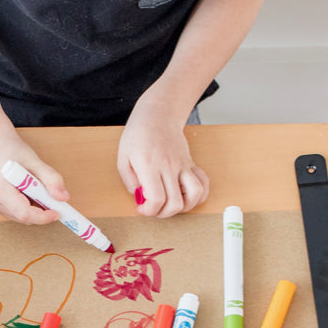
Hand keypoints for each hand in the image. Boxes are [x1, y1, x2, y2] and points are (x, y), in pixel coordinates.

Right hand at [0, 125, 69, 226]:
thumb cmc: (11, 150)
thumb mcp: (34, 161)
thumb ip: (51, 179)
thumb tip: (64, 197)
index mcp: (1, 190)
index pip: (24, 213)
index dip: (43, 217)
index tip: (58, 212)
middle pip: (24, 217)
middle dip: (42, 211)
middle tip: (51, 196)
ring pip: (22, 217)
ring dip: (35, 208)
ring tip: (35, 188)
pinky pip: (17, 214)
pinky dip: (28, 206)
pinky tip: (27, 191)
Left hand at [117, 91, 208, 217]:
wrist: (158, 114)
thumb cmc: (138, 135)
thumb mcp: (123, 158)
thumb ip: (129, 181)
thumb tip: (140, 198)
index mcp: (150, 166)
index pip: (157, 199)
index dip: (149, 210)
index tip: (142, 207)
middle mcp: (169, 167)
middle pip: (175, 203)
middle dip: (163, 213)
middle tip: (154, 207)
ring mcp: (182, 165)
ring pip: (195, 194)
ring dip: (184, 207)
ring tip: (171, 203)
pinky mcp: (190, 164)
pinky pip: (203, 183)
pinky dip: (199, 195)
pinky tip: (187, 196)